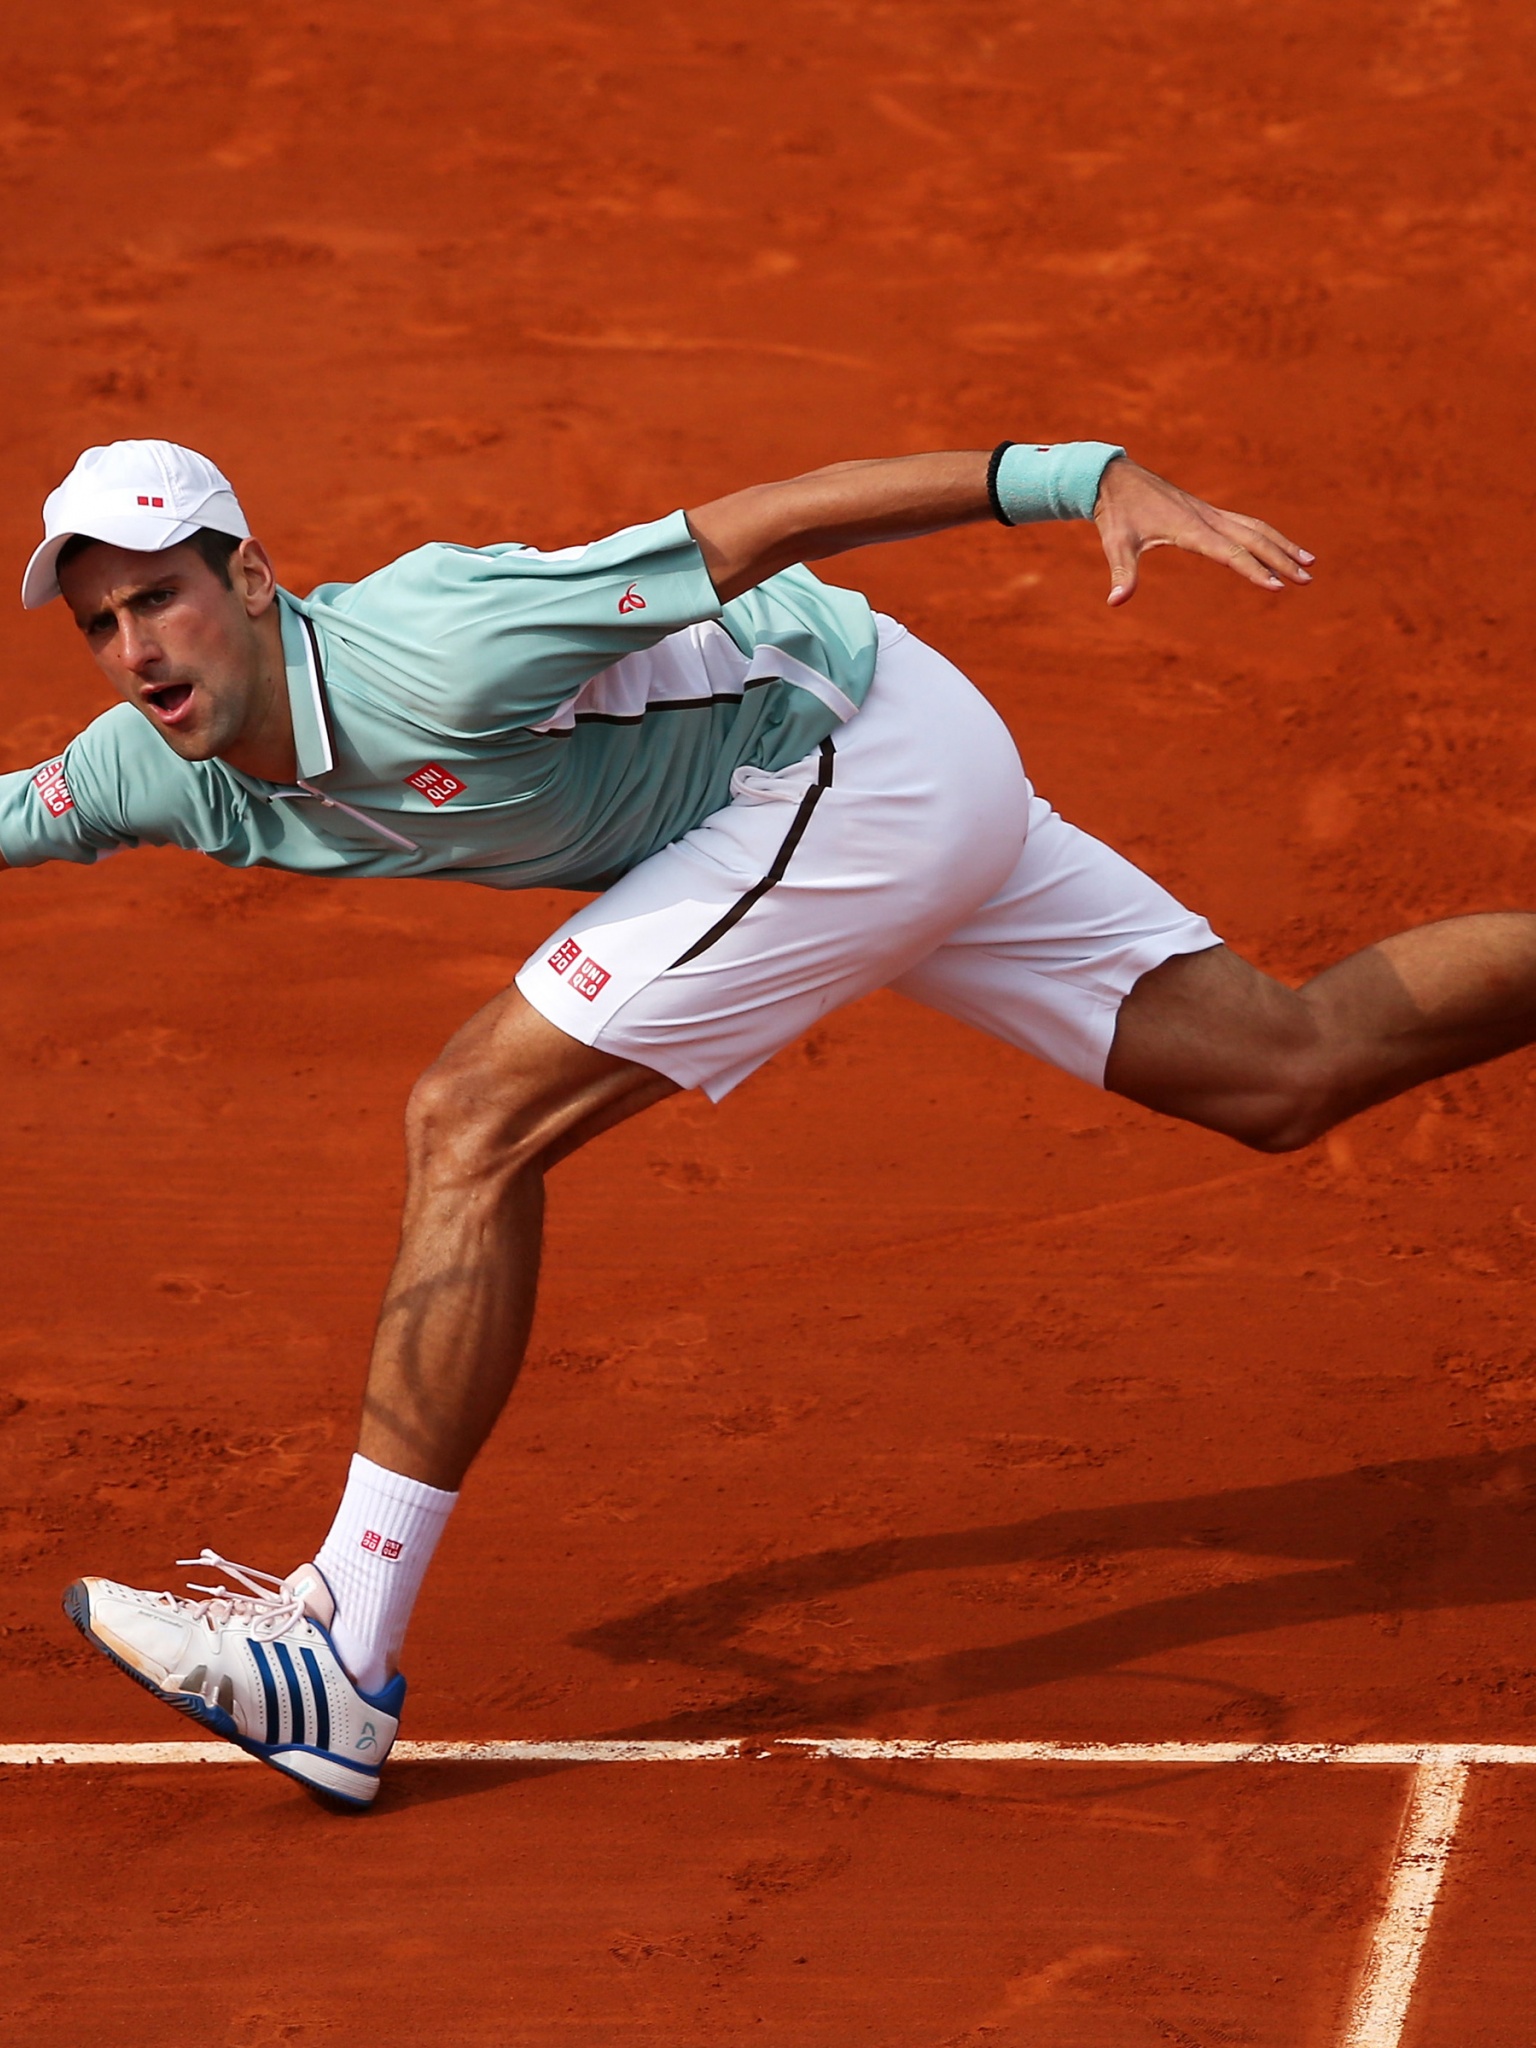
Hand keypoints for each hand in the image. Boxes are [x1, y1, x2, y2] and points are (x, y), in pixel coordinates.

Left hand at [1094, 457, 1312, 605]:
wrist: (1114, 478)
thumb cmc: (1116, 513)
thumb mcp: (1115, 544)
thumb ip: (1121, 572)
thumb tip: (1114, 601)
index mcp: (1190, 528)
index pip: (1230, 552)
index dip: (1254, 570)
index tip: (1276, 586)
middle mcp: (1206, 518)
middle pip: (1254, 539)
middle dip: (1282, 560)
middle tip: (1308, 579)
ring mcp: (1209, 512)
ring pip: (1256, 527)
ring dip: (1282, 544)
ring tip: (1309, 561)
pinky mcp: (1207, 511)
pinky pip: (1245, 523)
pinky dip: (1266, 535)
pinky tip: (1277, 547)